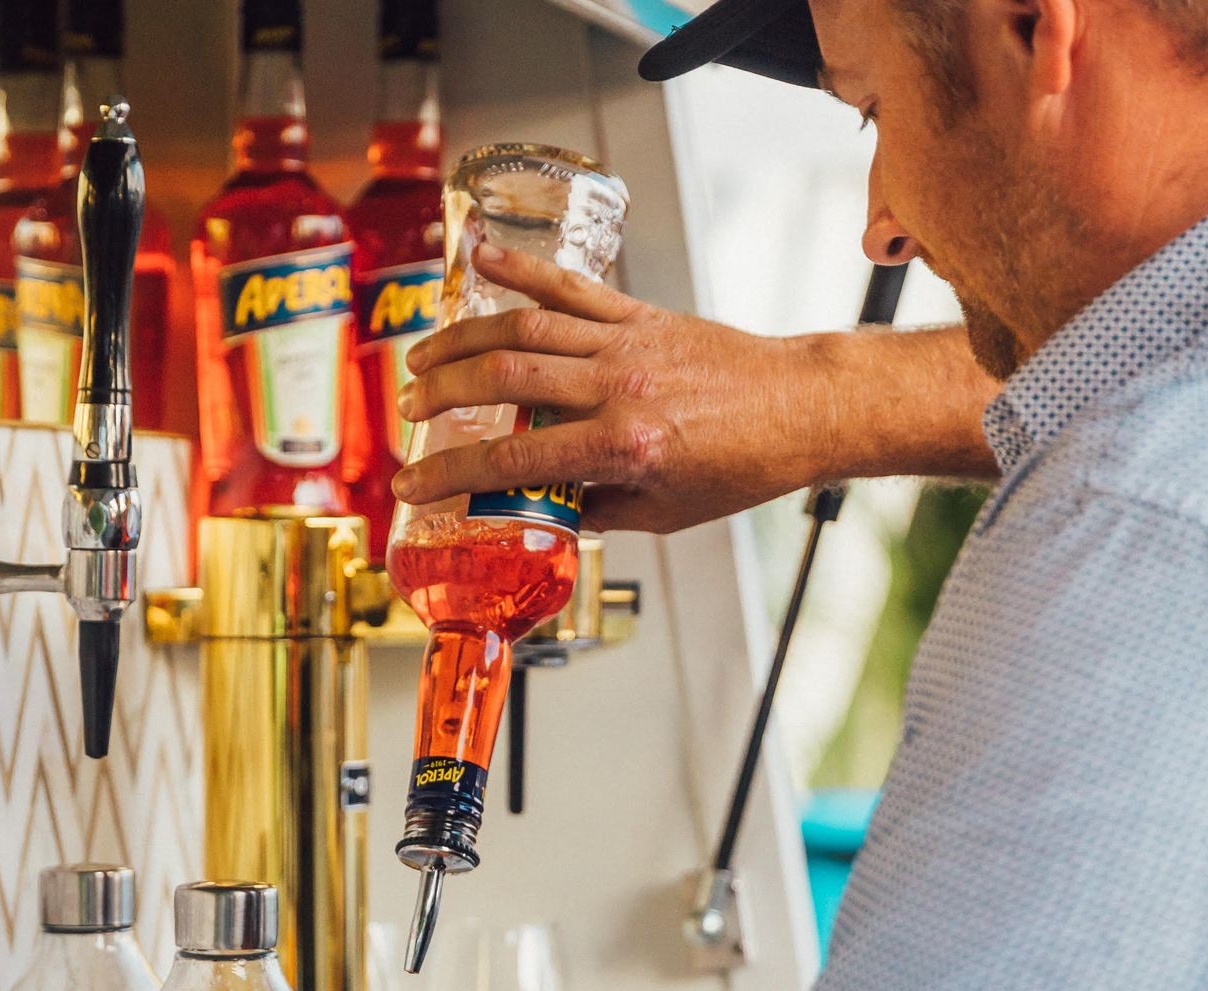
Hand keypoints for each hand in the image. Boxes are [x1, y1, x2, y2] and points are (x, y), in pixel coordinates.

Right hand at [392, 242, 834, 534]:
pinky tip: (480, 261)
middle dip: (442, 394)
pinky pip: (571, 289)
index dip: (452, 470)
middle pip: (504, 379)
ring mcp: (627, 344)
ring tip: (420, 358)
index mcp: (623, 446)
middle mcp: (619, 387)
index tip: (412, 483)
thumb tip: (546, 509)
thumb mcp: (665, 513)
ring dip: (462, 340)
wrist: (802, 408)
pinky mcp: (640, 315)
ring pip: (525, 328)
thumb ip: (599, 509)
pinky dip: (521, 272)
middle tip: (405, 411)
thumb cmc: (742, 466)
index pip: (514, 457)